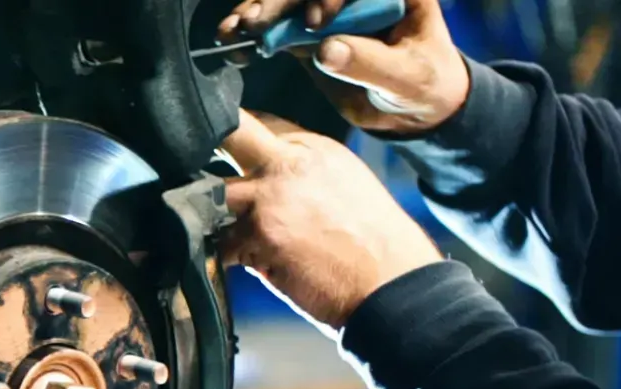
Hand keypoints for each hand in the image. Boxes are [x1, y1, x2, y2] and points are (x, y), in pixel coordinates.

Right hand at [218, 0, 469, 134]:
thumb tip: (326, 51)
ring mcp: (329, 10)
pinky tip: (233, 43)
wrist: (413, 107)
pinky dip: (253, 36)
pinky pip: (277, 28)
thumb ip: (370, 63)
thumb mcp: (407, 77)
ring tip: (234, 31)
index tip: (316, 22)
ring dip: (255, 13)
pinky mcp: (309, 33)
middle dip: (277, 1)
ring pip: (286, 3)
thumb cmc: (424, 85)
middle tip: (254, 21)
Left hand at [220, 110, 442, 329]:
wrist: (392, 284)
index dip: (236, 137)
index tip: (222, 150)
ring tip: (228, 234)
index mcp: (315, 149)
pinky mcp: (259, 234)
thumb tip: (268, 178)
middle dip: (209, 149)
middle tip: (199, 173)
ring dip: (214, 215)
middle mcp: (291, 163)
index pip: (262, 123)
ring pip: (215, 194)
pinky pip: (220, 243)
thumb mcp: (346, 185)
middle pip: (232, 136)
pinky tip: (244, 265)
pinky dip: (225, 257)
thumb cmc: (375, 245)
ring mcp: (271, 197)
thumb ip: (304, 173)